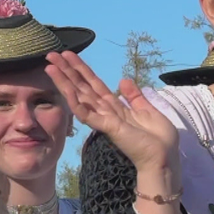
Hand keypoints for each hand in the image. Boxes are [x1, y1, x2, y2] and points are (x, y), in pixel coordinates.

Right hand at [44, 51, 179, 172]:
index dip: (81, 69)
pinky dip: (75, 101)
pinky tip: (66, 89)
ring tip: (50, 66)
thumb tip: (123, 80)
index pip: (94, 84)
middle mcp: (105, 111)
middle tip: (51, 55)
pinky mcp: (106, 127)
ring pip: (79, 97)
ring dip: (64, 81)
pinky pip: (87, 114)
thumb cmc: (158, 140)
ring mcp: (103, 120)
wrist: (163, 159)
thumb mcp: (148, 110)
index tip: (69, 55)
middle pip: (82, 87)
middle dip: (67, 70)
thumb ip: (134, 96)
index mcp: (115, 107)